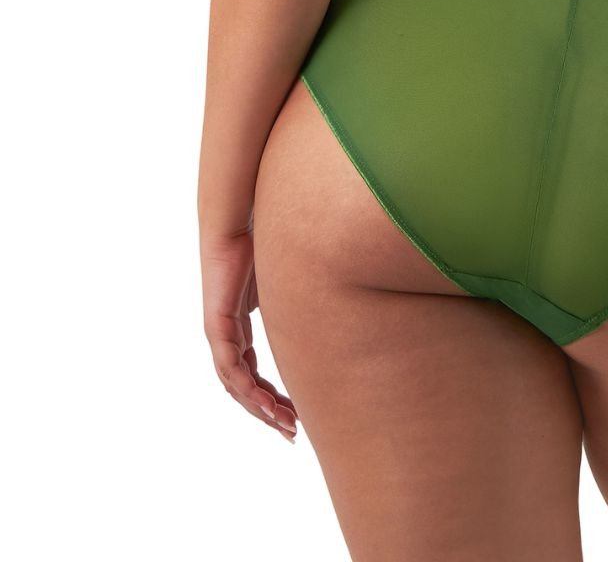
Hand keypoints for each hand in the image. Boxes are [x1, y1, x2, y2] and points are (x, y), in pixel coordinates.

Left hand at [201, 228, 297, 440]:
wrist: (238, 221)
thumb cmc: (265, 242)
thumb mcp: (289, 281)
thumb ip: (302, 299)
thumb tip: (344, 295)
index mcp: (242, 328)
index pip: (255, 374)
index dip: (274, 397)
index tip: (296, 415)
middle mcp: (228, 336)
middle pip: (245, 387)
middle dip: (269, 412)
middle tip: (292, 433)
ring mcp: (220, 332)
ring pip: (236, 385)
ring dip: (260, 408)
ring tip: (285, 424)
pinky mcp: (217, 325)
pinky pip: (229, 367)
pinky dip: (247, 388)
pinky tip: (265, 403)